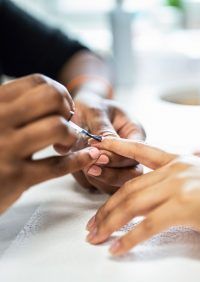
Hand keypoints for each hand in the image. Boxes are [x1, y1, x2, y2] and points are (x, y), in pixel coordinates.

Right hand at [0, 74, 100, 212]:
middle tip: (67, 123)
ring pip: (57, 127)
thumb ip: (14, 108)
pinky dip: (80, 159)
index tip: (63, 107)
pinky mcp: (16, 177)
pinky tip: (89, 156)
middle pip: (51, 98)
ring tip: (66, 144)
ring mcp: (6, 149)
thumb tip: (53, 97)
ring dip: (72, 135)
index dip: (60, 92)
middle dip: (67, 109)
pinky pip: (58, 165)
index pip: (38, 82)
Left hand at [66, 91, 144, 193]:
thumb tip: (100, 146)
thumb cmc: (91, 106)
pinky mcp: (104, 175)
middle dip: (111, 175)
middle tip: (89, 168)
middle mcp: (131, 153)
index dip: (117, 157)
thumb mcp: (95, 109)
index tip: (97, 154)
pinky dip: (86, 180)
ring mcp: (119, 167)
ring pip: (116, 185)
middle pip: (132, 175)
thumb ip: (101, 127)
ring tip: (80, 164)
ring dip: (97, 179)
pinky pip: (97, 187)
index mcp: (135, 133)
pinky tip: (76, 165)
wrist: (81, 111)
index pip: (135, 152)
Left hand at [86, 138, 199, 255]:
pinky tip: (118, 249)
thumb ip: (187, 181)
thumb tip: (172, 193)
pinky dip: (129, 240)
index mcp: (181, 161)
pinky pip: (147, 226)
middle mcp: (175, 171)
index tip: (101, 145)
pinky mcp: (183, 208)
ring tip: (96, 237)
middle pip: (130, 188)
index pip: (143, 151)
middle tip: (92, 222)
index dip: (120, 147)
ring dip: (110, 223)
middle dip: (107, 206)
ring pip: (132, 205)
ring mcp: (178, 188)